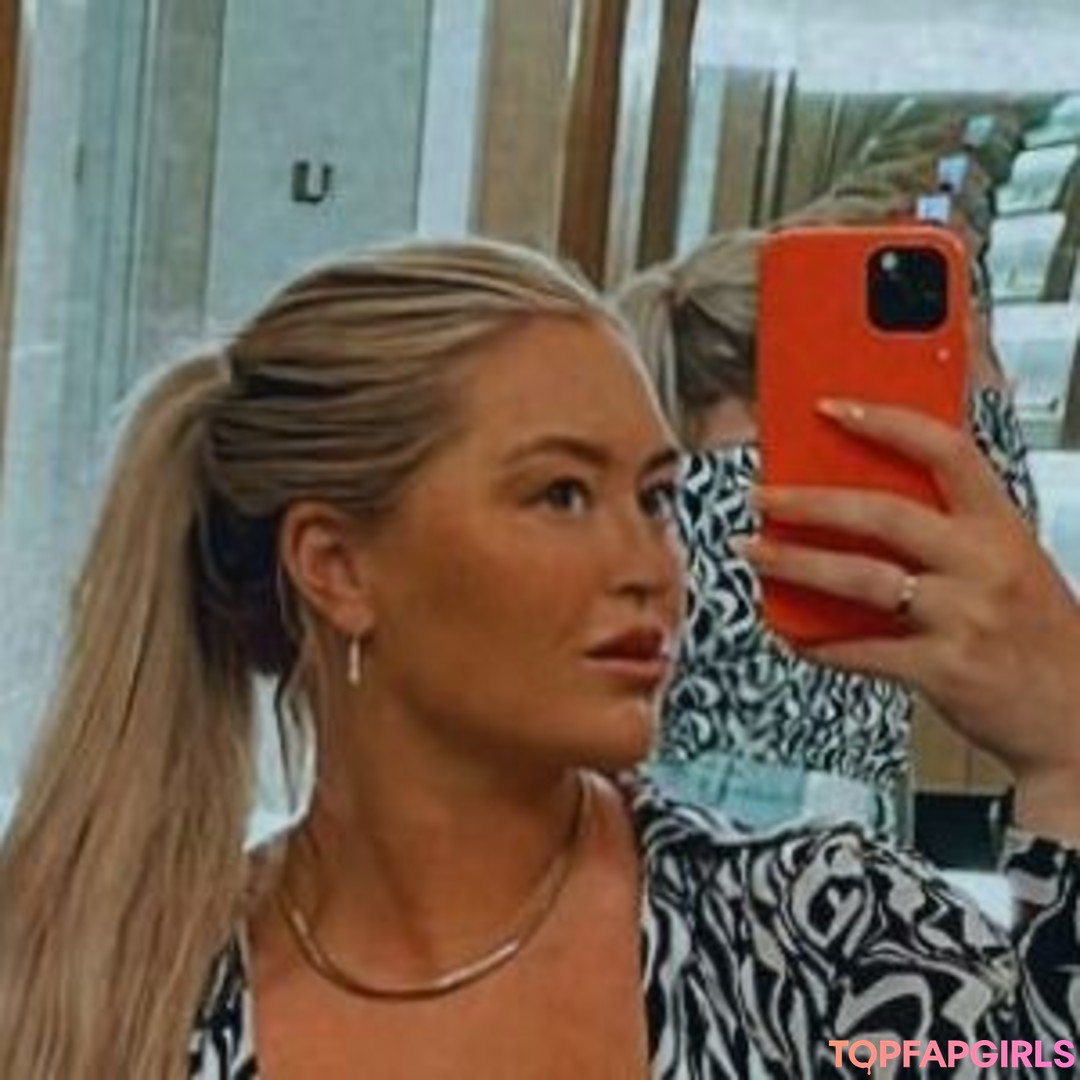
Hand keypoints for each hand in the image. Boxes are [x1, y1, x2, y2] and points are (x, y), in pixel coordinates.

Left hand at [741, 399, 1079, 842]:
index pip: (945, 451)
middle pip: (883, 513)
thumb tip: (861, 504)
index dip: (884, 423)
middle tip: (762, 496)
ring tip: (753, 552)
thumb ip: (952, 532)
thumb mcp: (1010, 565)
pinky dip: (820, 642)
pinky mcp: (944, 670)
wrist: (1077, 718)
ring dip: (794, 563)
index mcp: (1002, 528)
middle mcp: (985, 565)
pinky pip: (862, 650)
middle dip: (809, 502)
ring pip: (861, 578)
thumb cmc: (1038, 636)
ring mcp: (964, 618)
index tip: (830, 409)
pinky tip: (792, 633)